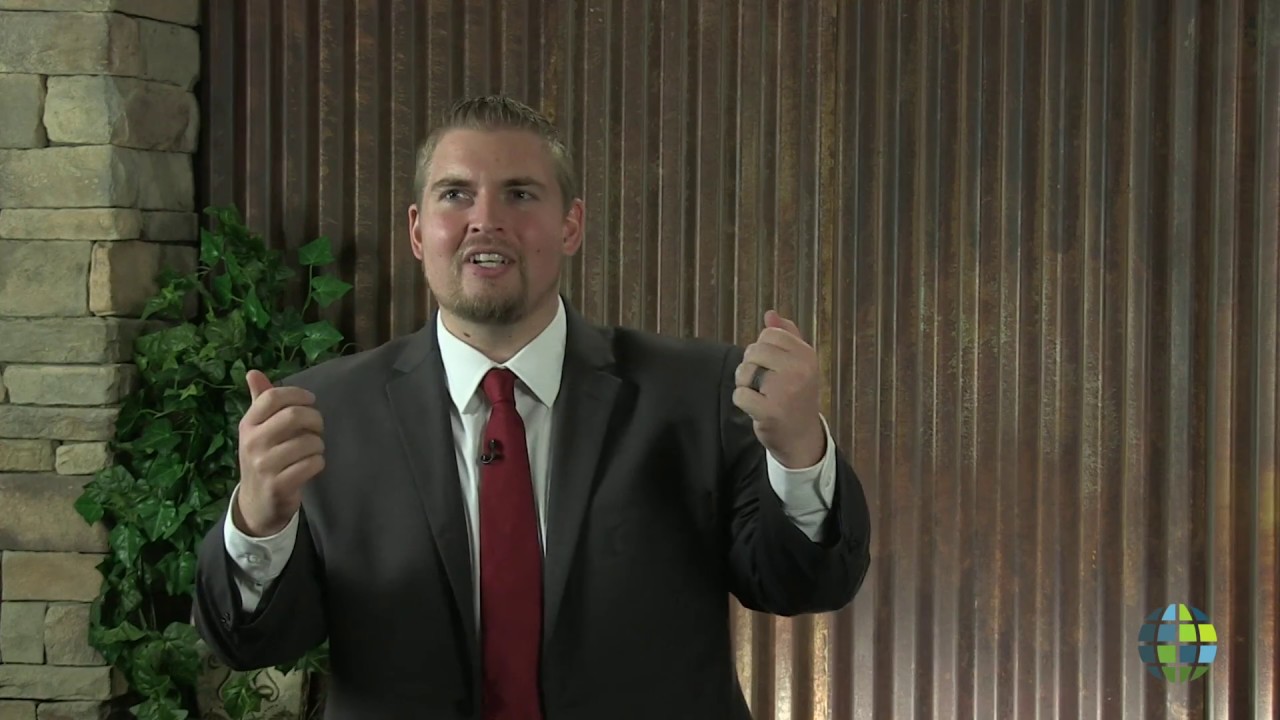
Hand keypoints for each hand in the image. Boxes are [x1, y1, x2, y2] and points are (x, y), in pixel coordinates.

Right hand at [234, 370, 325, 536]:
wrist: (255, 504)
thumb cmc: (262, 459)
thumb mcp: (256, 430)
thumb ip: (259, 401)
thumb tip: (253, 371)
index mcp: (248, 424)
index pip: (272, 397)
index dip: (297, 394)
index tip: (310, 401)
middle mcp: (252, 442)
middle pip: (293, 416)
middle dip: (315, 419)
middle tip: (317, 427)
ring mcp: (264, 465)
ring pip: (307, 442)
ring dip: (318, 444)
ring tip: (313, 449)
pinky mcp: (278, 485)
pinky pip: (311, 464)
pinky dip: (318, 462)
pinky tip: (311, 465)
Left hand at [732, 310, 825, 468]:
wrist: (801, 437)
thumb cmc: (796, 396)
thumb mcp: (798, 363)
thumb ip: (786, 336)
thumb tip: (770, 314)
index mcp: (806, 355)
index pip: (769, 334)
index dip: (762, 349)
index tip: (772, 366)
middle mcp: (799, 370)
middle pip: (754, 350)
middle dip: (752, 366)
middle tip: (765, 384)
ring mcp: (786, 391)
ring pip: (745, 371)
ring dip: (745, 384)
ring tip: (761, 395)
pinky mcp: (770, 411)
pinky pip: (740, 394)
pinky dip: (742, 401)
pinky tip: (756, 408)